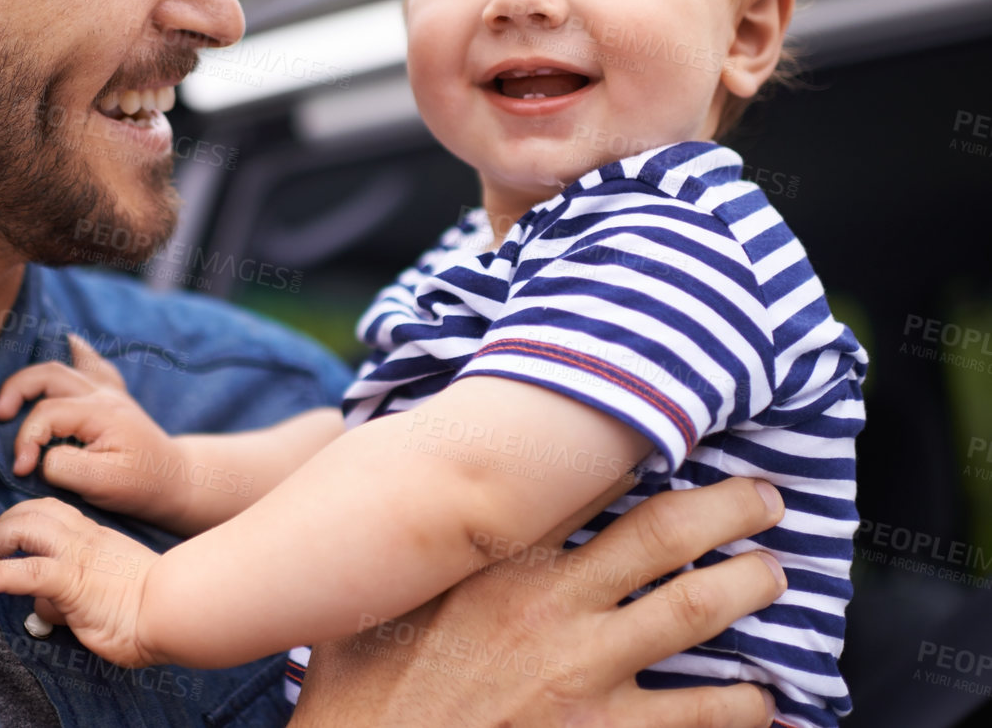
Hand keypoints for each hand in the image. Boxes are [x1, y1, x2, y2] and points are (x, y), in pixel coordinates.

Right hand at [0, 334, 196, 532]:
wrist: (178, 481)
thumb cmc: (141, 486)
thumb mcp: (102, 484)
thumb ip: (64, 466)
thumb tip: (42, 455)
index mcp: (100, 412)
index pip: (46, 413)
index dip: (26, 440)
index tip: (21, 470)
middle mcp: (103, 394)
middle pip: (49, 374)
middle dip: (17, 390)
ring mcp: (109, 391)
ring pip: (64, 366)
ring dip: (33, 375)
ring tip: (10, 395)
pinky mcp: (113, 396)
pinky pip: (92, 364)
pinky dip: (76, 353)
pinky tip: (68, 343)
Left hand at [0, 497, 161, 667]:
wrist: (175, 609)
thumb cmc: (149, 608)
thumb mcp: (107, 592)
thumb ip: (74, 594)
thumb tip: (44, 609)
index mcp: (93, 537)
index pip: (50, 512)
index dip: (23, 521)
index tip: (8, 542)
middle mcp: (82, 537)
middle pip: (31, 510)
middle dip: (2, 528)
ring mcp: (76, 555)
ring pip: (23, 527)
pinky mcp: (72, 580)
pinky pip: (25, 571)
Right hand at [288, 477, 786, 727]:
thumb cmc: (361, 686)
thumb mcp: (371, 596)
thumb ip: (407, 548)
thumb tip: (401, 498)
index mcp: (497, 560)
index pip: (586, 487)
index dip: (639, 457)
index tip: (675, 436)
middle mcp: (550, 604)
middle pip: (665, 534)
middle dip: (729, 508)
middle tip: (766, 499)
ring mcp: (581, 672)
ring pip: (696, 609)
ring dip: (749, 587)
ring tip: (775, 575)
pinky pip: (697, 715)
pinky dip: (744, 704)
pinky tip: (766, 697)